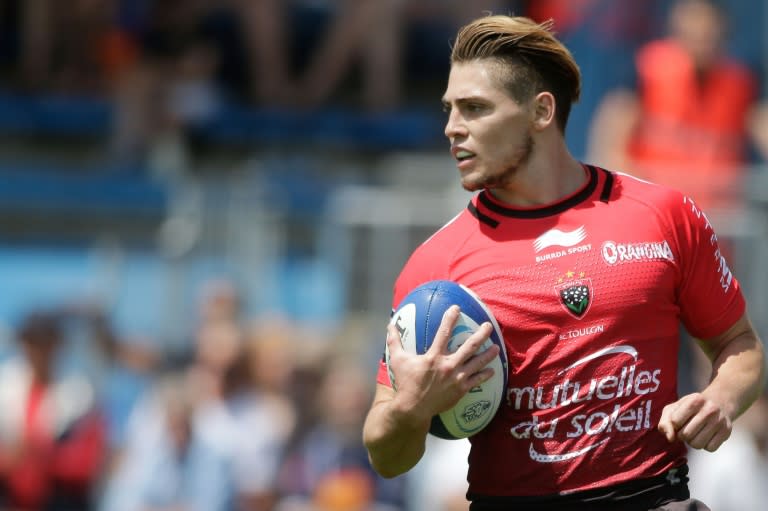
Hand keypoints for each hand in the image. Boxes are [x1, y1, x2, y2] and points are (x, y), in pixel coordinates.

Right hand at [385, 305, 498, 426]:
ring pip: (477, 363)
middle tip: (489, 325)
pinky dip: (485, 375)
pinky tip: (492, 371)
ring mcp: (457, 378)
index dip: (450, 318)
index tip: (457, 308)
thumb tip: (389, 324)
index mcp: (434, 356)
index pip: (444, 332)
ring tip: (497, 347)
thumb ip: (394, 341)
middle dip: (481, 334)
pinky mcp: (461, 390)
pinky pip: (476, 381)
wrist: (413, 409)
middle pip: (469, 346)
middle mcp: (448, 365)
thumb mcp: (397, 360)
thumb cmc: (405, 383)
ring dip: (488, 354)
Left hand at [658, 392, 731, 450]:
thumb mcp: (675, 407)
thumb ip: (665, 421)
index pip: (675, 421)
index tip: (678, 422)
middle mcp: (709, 410)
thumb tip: (670, 438)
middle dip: (682, 435)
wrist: (720, 402)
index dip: (674, 425)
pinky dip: (705, 445)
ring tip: (695, 433)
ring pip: (697, 444)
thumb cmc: (693, 407)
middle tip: (686, 429)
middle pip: (685, 435)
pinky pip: (710, 448)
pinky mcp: (726, 432)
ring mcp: (719, 421)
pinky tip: (706, 436)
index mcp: (694, 400)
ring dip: (692, 442)